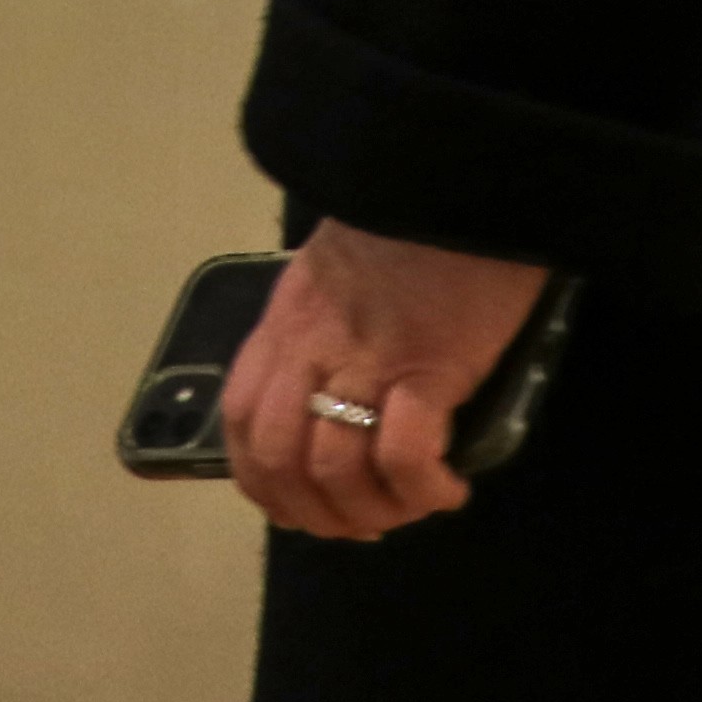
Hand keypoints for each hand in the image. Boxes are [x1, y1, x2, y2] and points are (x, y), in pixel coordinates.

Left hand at [221, 220, 554, 541]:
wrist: (460, 176)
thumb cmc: (410, 221)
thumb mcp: (335, 270)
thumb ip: (322, 326)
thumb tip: (331, 392)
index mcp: (284, 322)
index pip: (242, 422)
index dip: (265, 482)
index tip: (304, 507)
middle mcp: (310, 346)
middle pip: (280, 460)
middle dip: (316, 513)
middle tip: (363, 525)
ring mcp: (364, 358)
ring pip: (335, 470)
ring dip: (373, 511)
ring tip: (412, 510)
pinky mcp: (425, 366)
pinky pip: (403, 455)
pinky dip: (421, 490)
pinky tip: (448, 491)